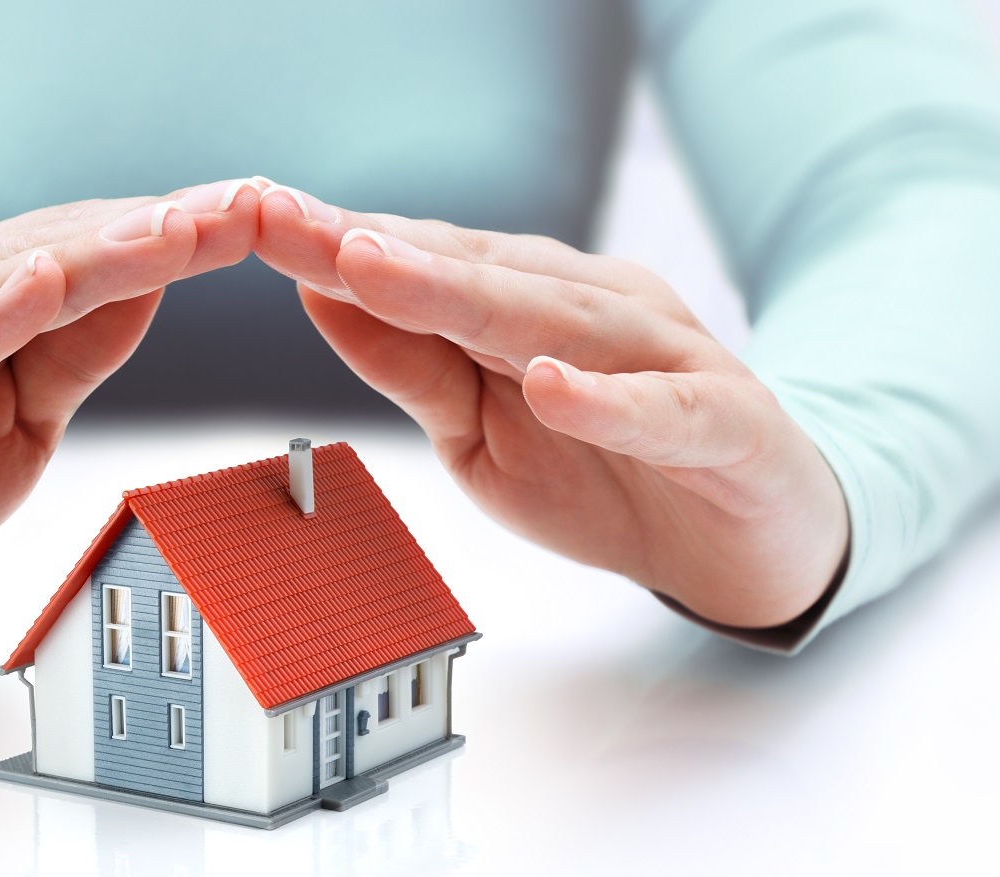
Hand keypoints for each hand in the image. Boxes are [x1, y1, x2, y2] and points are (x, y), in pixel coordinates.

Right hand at [0, 179, 266, 638]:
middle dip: (156, 232)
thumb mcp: (13, 428)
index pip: (88, 256)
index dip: (172, 238)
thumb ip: (70, 360)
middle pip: (55, 252)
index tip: (257, 218)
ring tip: (173, 232)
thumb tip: (150, 294)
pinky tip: (38, 287)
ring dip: (91, 258)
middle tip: (244, 207)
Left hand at [254, 185, 847, 628]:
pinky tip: (554, 384)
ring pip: (557, 321)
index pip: (421, 264)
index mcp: (528, 304)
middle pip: (473, 275)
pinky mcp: (725, 420)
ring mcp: (663, 358)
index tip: (251, 219)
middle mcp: (591, 310)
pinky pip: (662, 410)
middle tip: (284, 221)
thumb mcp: (479, 430)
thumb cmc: (607, 470)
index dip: (333, 244)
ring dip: (464, 295)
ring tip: (378, 271)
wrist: (748, 533)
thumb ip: (412, 367)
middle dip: (371, 250)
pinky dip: (608, 401)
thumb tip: (320, 298)